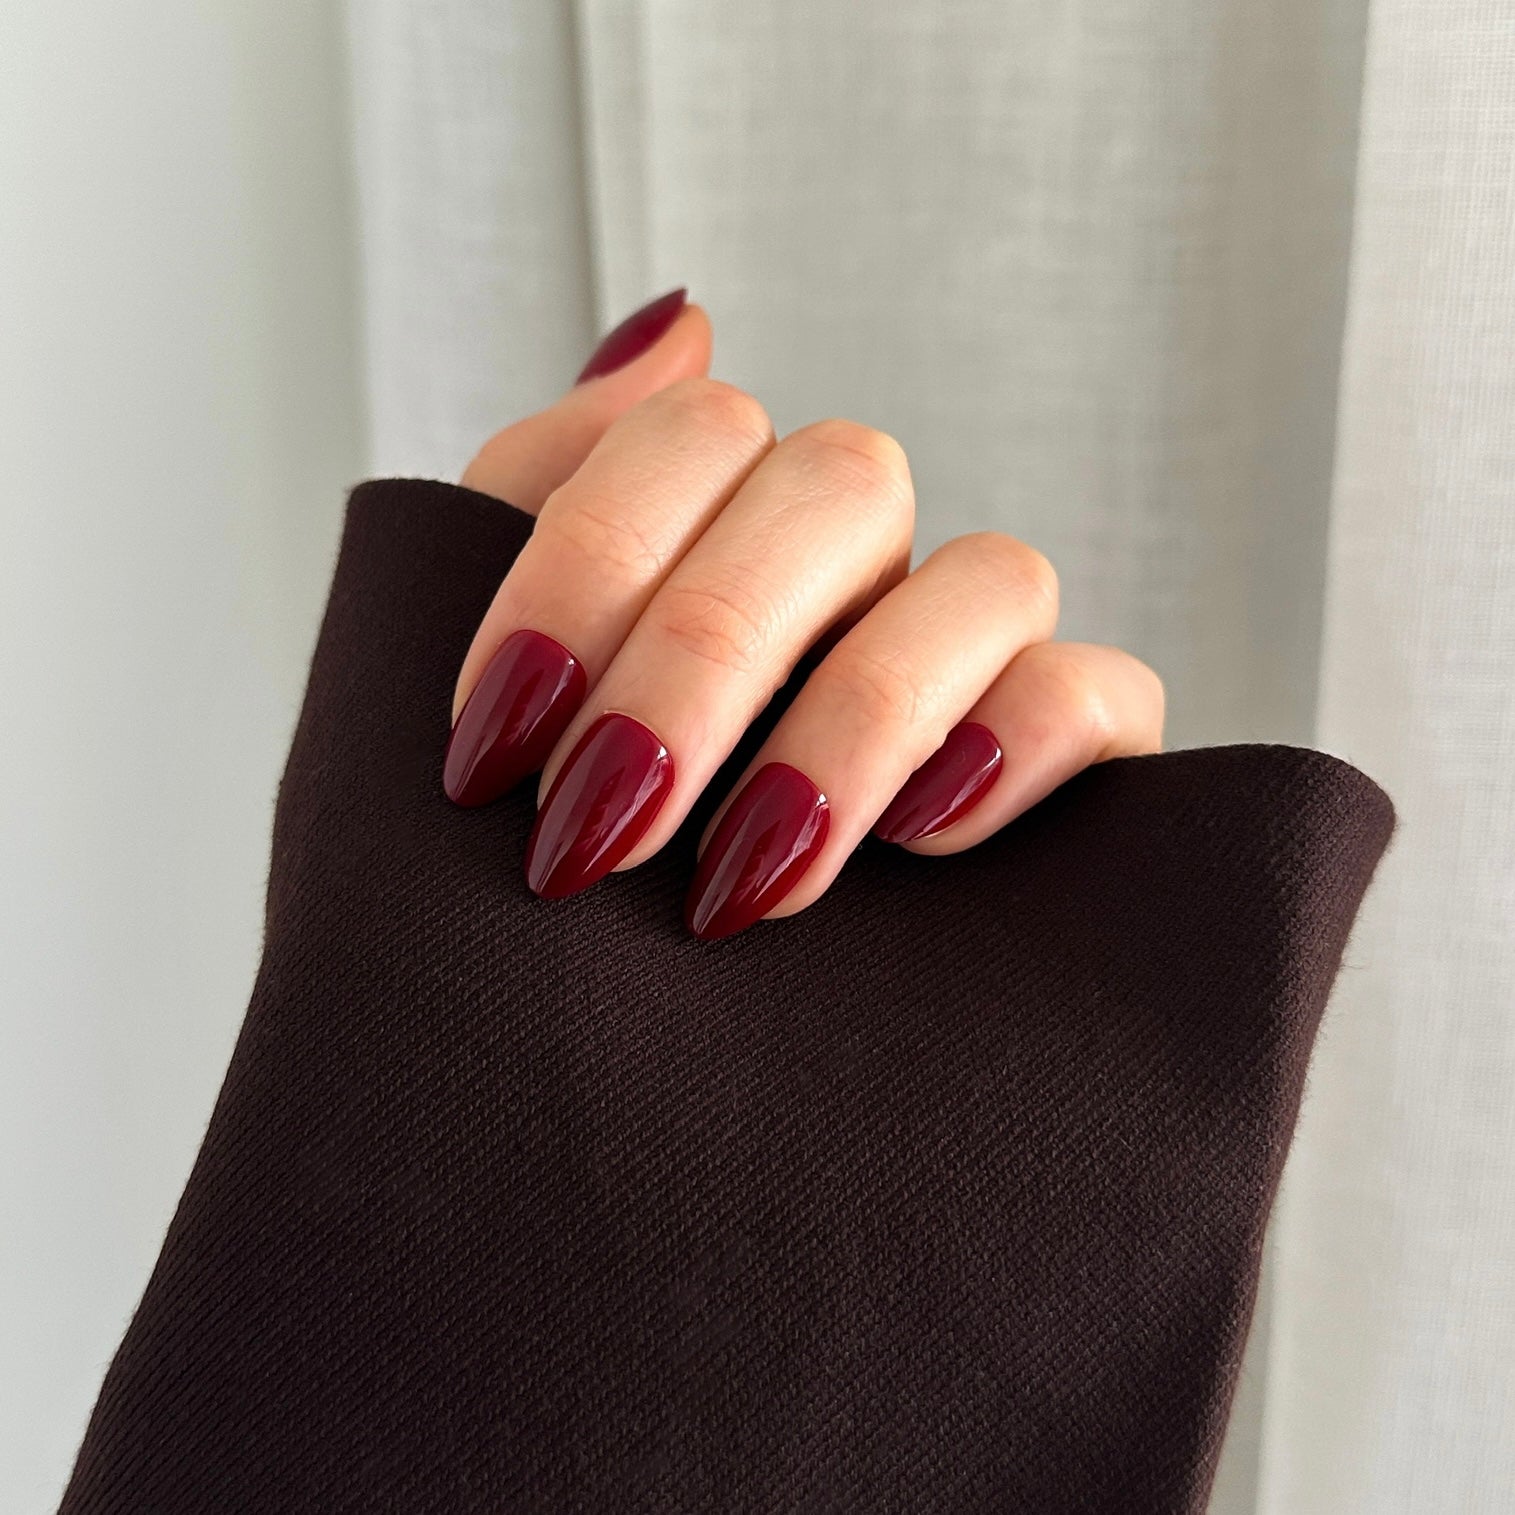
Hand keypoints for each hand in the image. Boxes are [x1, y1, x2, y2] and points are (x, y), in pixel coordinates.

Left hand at [447, 290, 1163, 938]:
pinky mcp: (1075, 753)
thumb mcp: (517, 677)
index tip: (490, 751)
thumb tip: (680, 322)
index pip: (692, 437)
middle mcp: (863, 562)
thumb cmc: (566, 849)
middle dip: (701, 660)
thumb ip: (553, 491)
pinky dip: (1015, 746)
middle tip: (588, 835)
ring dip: (850, 723)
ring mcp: (973, 648)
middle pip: (840, 487)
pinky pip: (1099, 692)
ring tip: (739, 884)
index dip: (584, 575)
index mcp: (726, 520)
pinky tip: (918, 839)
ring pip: (985, 578)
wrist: (635, 1062)